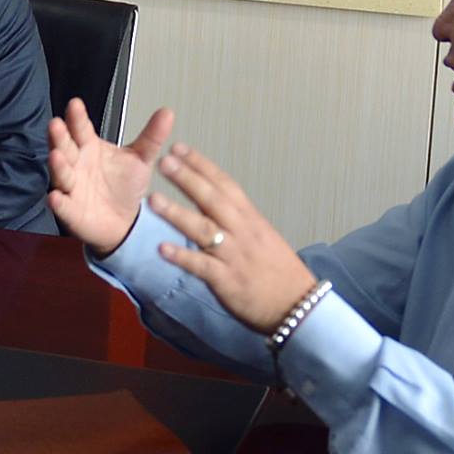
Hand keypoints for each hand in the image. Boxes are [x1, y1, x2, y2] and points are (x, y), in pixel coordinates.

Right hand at [47, 102, 172, 251]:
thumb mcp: (141, 159)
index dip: (77, 117)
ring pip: (61, 174)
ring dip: (57, 165)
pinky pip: (62, 206)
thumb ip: (151, 136)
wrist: (124, 221)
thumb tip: (167, 113)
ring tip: (56, 156)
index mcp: (90, 147)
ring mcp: (71, 187)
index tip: (75, 104)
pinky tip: (55, 197)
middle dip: (59, 136)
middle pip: (65, 147)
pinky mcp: (70, 210)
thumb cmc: (125, 186)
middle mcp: (77, 164)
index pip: (81, 129)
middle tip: (56, 124)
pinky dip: (58, 202)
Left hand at [147, 145, 317, 333]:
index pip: (224, 184)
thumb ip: (237, 219)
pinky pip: (202, 266)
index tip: (179, 148)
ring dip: (177, 214)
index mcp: (250, 219)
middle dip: (188, 179)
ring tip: (153, 200)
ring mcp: (234, 255)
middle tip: (164, 161)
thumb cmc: (279, 272)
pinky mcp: (227, 280)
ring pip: (203, 230)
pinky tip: (162, 249)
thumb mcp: (261, 236)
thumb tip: (214, 201)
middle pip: (212, 199)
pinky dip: (182, 257)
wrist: (299, 306)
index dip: (201, 165)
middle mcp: (242, 232)